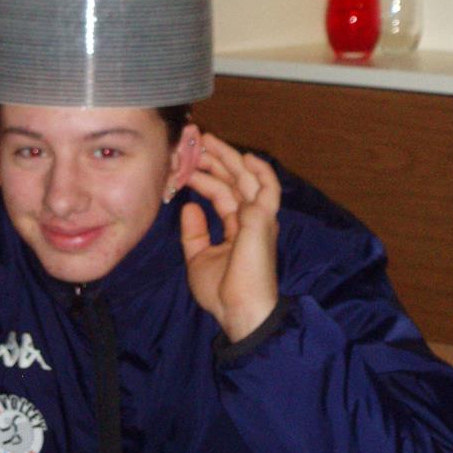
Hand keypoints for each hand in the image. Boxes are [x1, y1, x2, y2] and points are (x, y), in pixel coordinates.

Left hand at [180, 134, 279, 342]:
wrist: (238, 311)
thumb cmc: (222, 292)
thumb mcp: (199, 258)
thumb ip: (195, 232)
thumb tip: (190, 207)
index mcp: (238, 227)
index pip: (221, 194)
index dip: (204, 178)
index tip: (185, 165)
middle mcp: (251, 218)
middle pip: (233, 181)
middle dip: (214, 161)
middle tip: (195, 143)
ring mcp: (259, 217)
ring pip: (245, 178)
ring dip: (227, 158)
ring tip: (207, 141)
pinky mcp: (263, 219)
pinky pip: (267, 188)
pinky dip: (260, 171)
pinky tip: (245, 157)